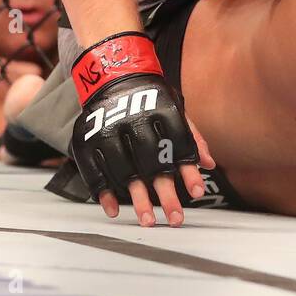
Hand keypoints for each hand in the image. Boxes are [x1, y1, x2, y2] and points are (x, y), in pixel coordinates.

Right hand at [69, 32, 215, 227]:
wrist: (113, 75)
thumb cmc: (152, 98)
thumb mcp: (176, 109)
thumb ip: (192, 136)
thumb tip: (210, 164)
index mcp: (161, 109)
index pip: (178, 143)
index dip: (188, 169)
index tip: (198, 192)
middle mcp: (133, 120)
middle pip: (151, 163)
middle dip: (165, 194)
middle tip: (175, 219)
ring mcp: (107, 130)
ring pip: (123, 171)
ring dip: (137, 199)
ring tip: (149, 221)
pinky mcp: (86, 140)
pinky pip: (93, 171)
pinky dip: (104, 193)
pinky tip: (115, 210)